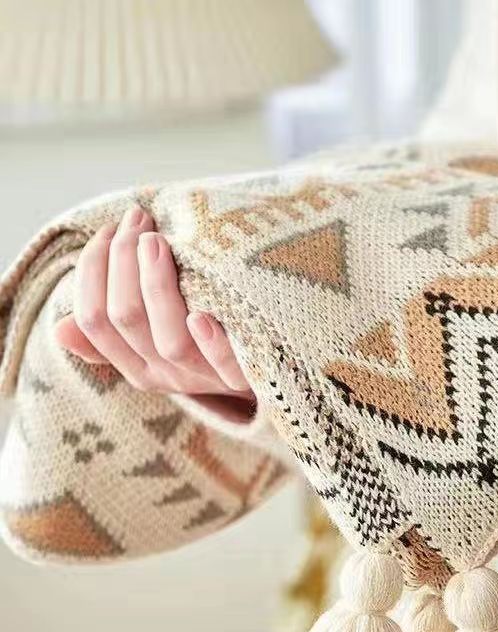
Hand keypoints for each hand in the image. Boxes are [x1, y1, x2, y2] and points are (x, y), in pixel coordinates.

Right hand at [55, 207, 254, 418]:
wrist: (266, 375)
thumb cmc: (204, 345)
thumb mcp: (156, 338)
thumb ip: (116, 331)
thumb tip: (62, 328)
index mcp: (135, 365)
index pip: (94, 320)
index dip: (93, 271)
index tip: (106, 230)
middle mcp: (164, 374)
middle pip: (125, 319)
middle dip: (122, 260)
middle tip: (136, 218)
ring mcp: (204, 378)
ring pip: (169, 340)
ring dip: (158, 285)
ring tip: (157, 240)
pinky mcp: (244, 377)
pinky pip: (227, 366)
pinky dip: (213, 342)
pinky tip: (203, 314)